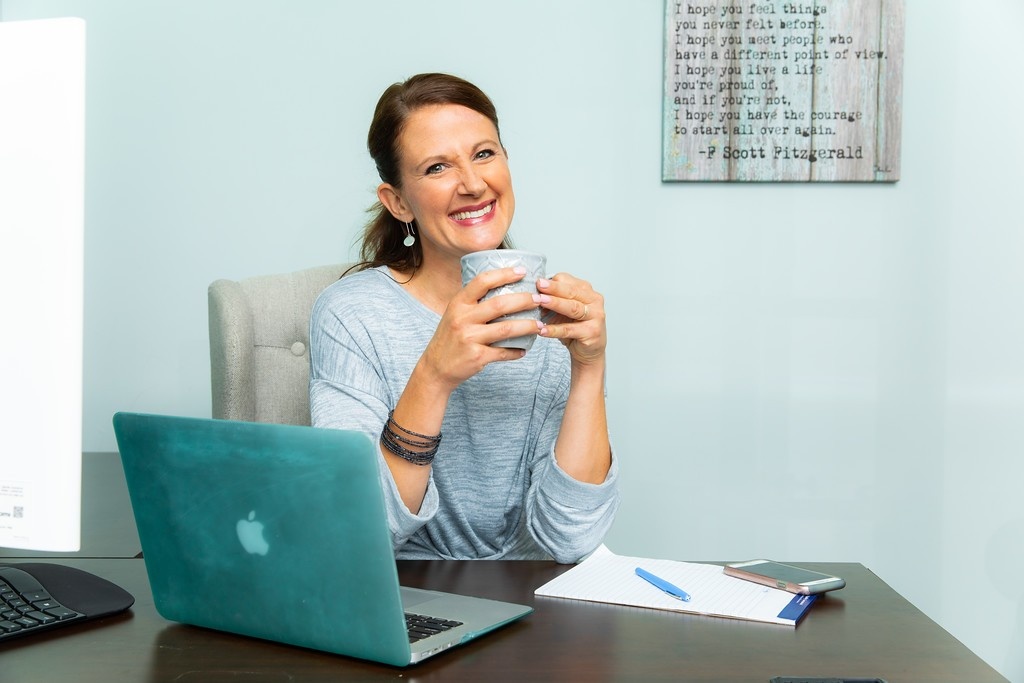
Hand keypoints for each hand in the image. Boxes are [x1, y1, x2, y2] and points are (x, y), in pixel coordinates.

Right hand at [418, 266, 542, 389]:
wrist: (436, 367)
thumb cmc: (450, 337)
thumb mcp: (454, 313)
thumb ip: (473, 301)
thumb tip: (502, 286)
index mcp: (458, 303)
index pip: (483, 281)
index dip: (504, 274)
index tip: (522, 271)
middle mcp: (462, 318)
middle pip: (500, 304)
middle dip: (524, 300)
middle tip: (539, 299)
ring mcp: (469, 338)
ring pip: (506, 329)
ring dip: (527, 326)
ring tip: (540, 325)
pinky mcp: (476, 356)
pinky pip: (503, 352)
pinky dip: (516, 351)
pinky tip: (524, 349)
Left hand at [535, 273, 605, 365]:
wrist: (589, 350)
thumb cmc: (575, 326)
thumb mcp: (562, 310)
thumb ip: (552, 301)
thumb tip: (533, 294)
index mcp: (587, 290)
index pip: (568, 281)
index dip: (552, 282)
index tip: (537, 283)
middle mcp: (594, 301)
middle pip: (571, 291)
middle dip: (553, 288)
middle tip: (539, 284)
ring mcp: (596, 316)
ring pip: (572, 308)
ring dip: (555, 304)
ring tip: (540, 301)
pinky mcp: (592, 332)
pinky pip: (569, 330)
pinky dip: (554, 330)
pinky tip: (542, 329)